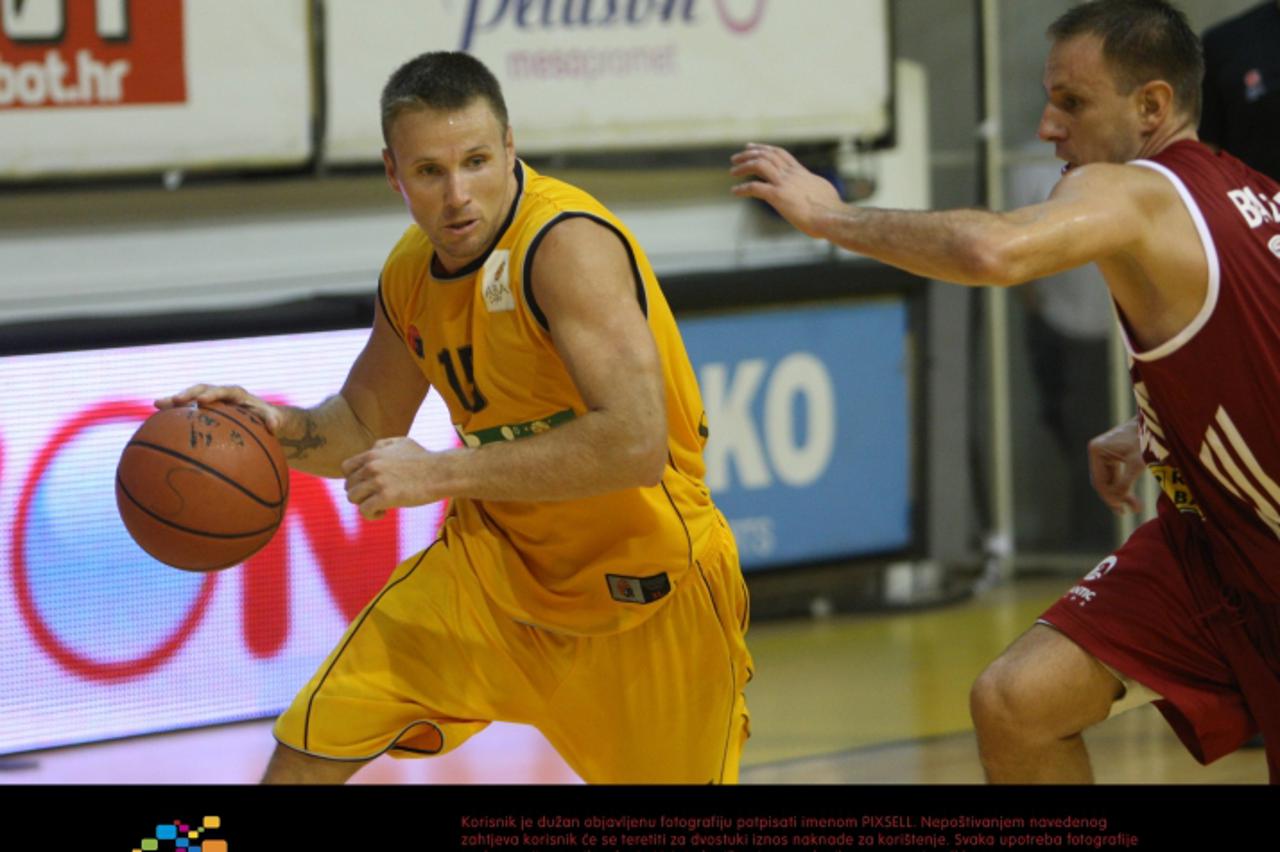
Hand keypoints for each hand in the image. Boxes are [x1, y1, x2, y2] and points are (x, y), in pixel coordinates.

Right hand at [155, 383, 284, 434]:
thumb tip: (274, 426)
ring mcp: (210, 402)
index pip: (223, 390)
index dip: (212, 394)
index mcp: (236, 394)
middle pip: (201, 390)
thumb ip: (273, 420)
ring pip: (190, 399)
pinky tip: (158, 423)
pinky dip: (174, 415)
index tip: (203, 400)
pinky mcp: (204, 412)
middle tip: (174, 400)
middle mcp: (221, 395)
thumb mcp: (275, 419)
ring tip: (157, 404)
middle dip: (188, 394)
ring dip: (175, 401)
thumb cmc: (269, 418)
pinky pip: (188, 412)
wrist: (262, 418)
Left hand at [341, 437, 440, 519]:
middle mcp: (371, 466)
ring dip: (365, 504)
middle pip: (349, 486)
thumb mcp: (401, 442)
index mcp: (373, 454)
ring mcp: (378, 482)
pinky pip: (365, 511)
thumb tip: (371, 450)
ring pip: (353, 499)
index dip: (354, 478)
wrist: (441, 472)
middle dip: (361, 493)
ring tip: (381, 505)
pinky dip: (372, 514)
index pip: (346, 468)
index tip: (367, 485)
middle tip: (377, 497)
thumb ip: (382, 445)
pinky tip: (385, 512)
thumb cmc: (425, 459)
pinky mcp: (386, 497)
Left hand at [729, 143, 843, 237]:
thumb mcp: (822, 190)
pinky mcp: (778, 196)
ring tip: (732, 171)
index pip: (780, 154)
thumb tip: (815, 191)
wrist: (832, 217)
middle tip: (736, 157)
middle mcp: (791, 174)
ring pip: (759, 165)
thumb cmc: (831, 209)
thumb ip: (813, 187)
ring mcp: (784, 183)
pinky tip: (735, 191)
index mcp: (801, 172)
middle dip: (749, 154)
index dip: (765, 149)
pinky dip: (742, 188)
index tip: (752, 147)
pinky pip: (755, 188)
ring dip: (743, 166)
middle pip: (767, 155)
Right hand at [1088, 418, 1144, 514]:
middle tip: (1125, 512)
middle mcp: (1097, 450)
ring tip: (1133, 507)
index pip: (1100, 482)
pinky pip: (1114, 473)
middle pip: (1102, 481)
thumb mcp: (1137, 463)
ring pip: (1109, 479)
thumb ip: (1125, 483)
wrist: (1157, 421)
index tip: (1122, 510)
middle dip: (1115, 497)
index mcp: (1097, 450)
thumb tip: (1117, 501)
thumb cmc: (1148, 439)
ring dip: (1120, 492)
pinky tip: (1131, 495)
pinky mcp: (1113, 452)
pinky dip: (1123, 484)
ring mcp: (1104, 451)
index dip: (1110, 498)